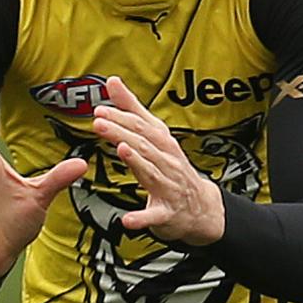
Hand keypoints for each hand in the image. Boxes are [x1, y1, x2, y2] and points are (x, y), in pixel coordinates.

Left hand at [92, 76, 224, 245]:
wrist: (203, 208)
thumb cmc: (173, 168)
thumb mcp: (156, 136)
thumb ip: (133, 109)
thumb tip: (113, 82)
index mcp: (163, 144)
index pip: (142, 126)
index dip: (122, 117)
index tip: (100, 109)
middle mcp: (168, 162)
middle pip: (144, 145)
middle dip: (122, 132)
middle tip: (99, 123)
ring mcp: (169, 187)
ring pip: (151, 172)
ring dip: (136, 161)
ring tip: (121, 150)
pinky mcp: (167, 213)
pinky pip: (154, 216)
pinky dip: (142, 218)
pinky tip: (127, 220)